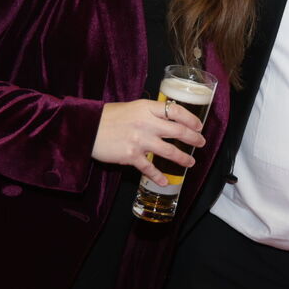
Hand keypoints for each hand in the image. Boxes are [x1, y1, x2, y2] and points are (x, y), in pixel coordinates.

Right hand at [92, 98, 206, 185]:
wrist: (87, 128)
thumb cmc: (108, 117)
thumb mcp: (132, 107)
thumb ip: (150, 112)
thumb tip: (168, 118)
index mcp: (147, 108)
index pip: (176, 111)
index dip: (191, 119)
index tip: (199, 126)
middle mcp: (146, 123)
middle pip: (178, 131)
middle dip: (193, 138)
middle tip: (201, 143)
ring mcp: (139, 140)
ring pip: (169, 151)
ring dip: (183, 158)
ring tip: (190, 162)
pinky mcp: (131, 156)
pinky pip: (149, 168)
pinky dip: (158, 176)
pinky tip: (164, 181)